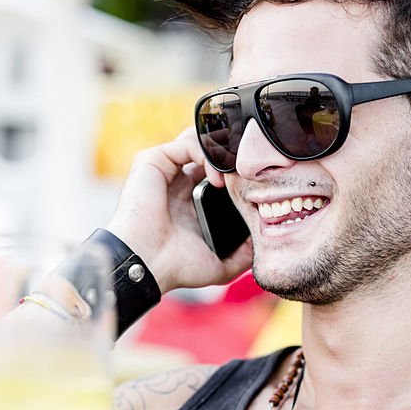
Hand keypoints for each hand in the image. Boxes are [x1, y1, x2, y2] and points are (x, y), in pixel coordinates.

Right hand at [108, 128, 251, 293]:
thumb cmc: (176, 267)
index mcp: (192, 201)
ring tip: (235, 174)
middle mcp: (179, 182)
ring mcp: (167, 171)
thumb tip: (264, 243)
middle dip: (234, 157)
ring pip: (202, 142)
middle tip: (252, 172)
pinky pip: (188, 142)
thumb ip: (243, 254)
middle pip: (213, 152)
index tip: (258, 184)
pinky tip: (218, 176)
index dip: (240, 173)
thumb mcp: (220, 264)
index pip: (220, 172)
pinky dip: (207, 153)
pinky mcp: (154, 161)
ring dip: (223, 153)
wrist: (147, 265)